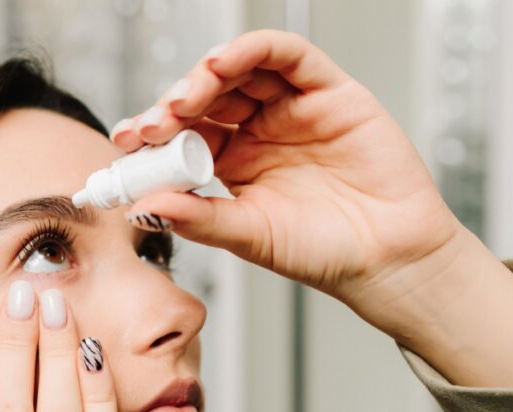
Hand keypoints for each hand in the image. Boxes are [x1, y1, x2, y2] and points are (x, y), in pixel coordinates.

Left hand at [114, 29, 464, 330]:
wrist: (387, 259)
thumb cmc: (323, 252)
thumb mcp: (249, 236)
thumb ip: (199, 218)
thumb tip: (144, 206)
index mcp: (233, 164)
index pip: (182, 136)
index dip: (152, 135)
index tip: (124, 144)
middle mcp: (258, 132)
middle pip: (204, 98)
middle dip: (170, 107)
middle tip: (149, 127)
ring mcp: (291, 109)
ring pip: (239, 71)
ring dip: (203, 76)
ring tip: (182, 100)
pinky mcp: (329, 92)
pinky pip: (288, 56)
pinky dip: (252, 50)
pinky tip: (223, 63)